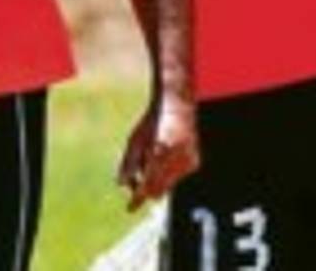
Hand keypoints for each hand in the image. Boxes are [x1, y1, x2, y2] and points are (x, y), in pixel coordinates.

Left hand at [118, 97, 199, 211]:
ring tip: (154, 158)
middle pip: (158, 189)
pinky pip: (177, 178)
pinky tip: (167, 156)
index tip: (129, 209)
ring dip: (157, 181)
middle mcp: (176, 158)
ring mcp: (188, 161)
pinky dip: (169, 173)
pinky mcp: (194, 163)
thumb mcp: (134, 141)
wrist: (177, 107)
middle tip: (136, 180)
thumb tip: (121, 185)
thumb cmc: (152, 123)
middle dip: (145, 190)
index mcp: (159, 152)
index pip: (147, 183)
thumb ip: (129, 163)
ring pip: (168, 186)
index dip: (137, 198)